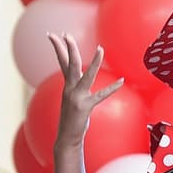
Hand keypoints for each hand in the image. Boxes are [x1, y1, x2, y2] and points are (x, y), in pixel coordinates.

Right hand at [47, 32, 123, 150]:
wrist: (67, 137)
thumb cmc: (72, 119)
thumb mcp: (72, 100)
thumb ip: (76, 87)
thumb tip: (80, 78)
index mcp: (67, 85)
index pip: (61, 62)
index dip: (57, 48)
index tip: (52, 35)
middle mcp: (70, 89)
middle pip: (69, 64)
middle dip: (68, 49)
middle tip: (66, 34)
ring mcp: (77, 97)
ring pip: (86, 75)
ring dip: (94, 62)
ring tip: (100, 49)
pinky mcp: (85, 106)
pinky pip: (101, 95)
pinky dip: (112, 88)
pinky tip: (121, 81)